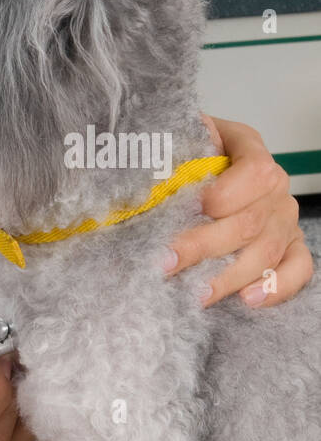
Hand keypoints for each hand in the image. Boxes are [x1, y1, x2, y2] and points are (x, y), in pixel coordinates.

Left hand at [166, 115, 313, 307]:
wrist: (194, 164)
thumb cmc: (184, 154)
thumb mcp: (174, 140)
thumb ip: (166, 150)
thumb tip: (143, 176)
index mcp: (250, 149)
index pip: (255, 173)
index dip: (223, 194)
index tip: (189, 208)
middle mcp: (275, 186)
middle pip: (250, 221)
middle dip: (204, 246)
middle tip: (166, 264)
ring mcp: (284, 218)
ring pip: (267, 251)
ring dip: (229, 276)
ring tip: (197, 292)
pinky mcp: (289, 245)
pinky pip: (297, 268)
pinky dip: (277, 286)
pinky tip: (247, 299)